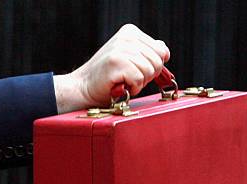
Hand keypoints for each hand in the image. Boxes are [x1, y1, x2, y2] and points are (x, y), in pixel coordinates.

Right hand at [53, 24, 169, 113]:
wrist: (83, 87)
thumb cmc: (107, 77)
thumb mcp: (130, 59)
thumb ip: (147, 52)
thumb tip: (164, 51)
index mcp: (130, 32)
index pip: (161, 50)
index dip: (152, 66)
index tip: (134, 69)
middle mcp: (126, 37)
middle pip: (158, 61)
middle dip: (146, 75)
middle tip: (128, 77)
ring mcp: (121, 48)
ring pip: (150, 71)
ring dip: (138, 83)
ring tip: (123, 80)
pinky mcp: (116, 62)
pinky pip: (139, 79)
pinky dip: (132, 88)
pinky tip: (119, 85)